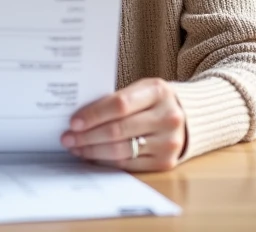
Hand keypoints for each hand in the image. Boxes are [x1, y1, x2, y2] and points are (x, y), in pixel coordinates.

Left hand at [61, 78, 186, 171]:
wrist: (187, 116)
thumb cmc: (154, 100)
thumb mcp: (142, 89)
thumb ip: (117, 99)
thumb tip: (80, 116)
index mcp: (159, 92)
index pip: (119, 105)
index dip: (93, 114)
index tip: (73, 122)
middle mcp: (168, 117)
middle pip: (118, 130)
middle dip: (87, 136)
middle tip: (68, 138)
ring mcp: (168, 142)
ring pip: (121, 150)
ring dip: (93, 151)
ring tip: (76, 148)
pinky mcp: (165, 162)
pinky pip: (128, 165)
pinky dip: (106, 161)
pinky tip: (93, 156)